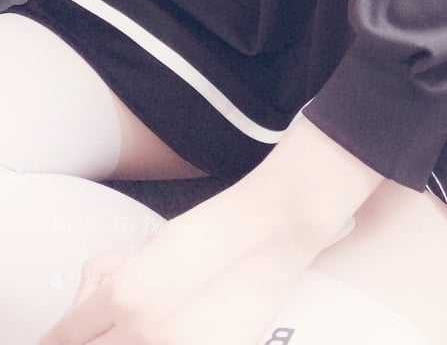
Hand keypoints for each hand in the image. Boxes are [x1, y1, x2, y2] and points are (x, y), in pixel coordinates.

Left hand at [40, 114, 383, 344]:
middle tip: (108, 322)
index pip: (67, 335)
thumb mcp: (147, 245)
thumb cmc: (211, 228)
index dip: (60, 336)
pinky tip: (167, 326)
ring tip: (149, 319)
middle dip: (91, 338)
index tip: (60, 336)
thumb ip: (106, 277)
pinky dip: (155, 342)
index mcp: (122, 294)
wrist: (272, 231)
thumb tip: (84, 310)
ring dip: (125, 339)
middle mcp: (142, 331)